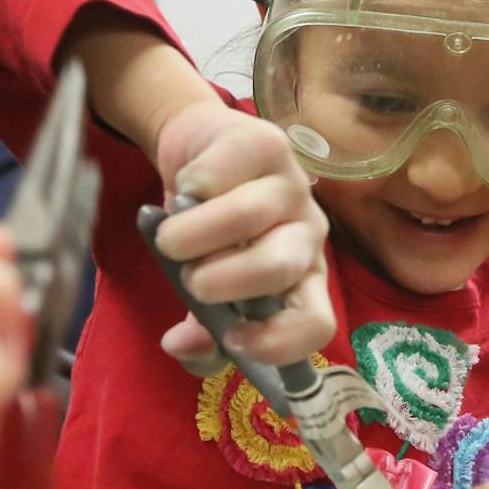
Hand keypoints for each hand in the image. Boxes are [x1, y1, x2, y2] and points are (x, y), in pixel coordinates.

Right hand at [150, 97, 334, 372]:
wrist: (198, 153)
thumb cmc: (208, 231)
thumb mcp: (204, 286)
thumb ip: (200, 328)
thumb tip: (179, 345)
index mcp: (303, 279)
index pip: (317, 323)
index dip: (277, 341)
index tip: (231, 338)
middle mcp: (308, 233)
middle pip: (282, 266)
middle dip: (221, 281)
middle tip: (190, 277)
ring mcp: (291, 185)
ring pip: (248, 216)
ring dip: (192, 236)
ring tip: (171, 240)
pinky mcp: (266, 143)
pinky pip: (221, 174)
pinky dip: (188, 188)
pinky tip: (184, 189)